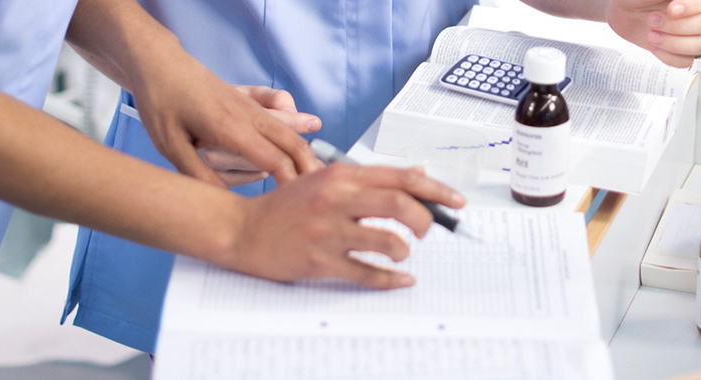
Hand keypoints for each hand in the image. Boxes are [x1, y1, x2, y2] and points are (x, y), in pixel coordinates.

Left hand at [138, 76, 324, 186]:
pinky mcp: (249, 100)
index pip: (273, 161)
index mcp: (229, 129)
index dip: (291, 184)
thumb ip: (200, 176)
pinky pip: (279, 111)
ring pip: (289, 129)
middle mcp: (246, 116)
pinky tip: (301, 119)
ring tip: (317, 165)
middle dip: (310, 168)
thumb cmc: (162, 102)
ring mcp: (250, 106)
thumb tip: (223, 206)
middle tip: (324, 190)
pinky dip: (293, 119)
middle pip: (292, 144)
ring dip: (303, 147)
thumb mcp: (171, 146)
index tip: (301, 204)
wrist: (160, 64)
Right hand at [207, 164, 466, 288]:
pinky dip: (390, 279)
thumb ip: (368, 179)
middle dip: (425, 220)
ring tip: (401, 252)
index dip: (436, 189)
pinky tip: (401, 279)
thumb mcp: (325, 180)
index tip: (457, 201)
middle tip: (428, 231)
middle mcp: (337, 199)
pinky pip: (367, 272)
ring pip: (387, 240)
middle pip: (400, 204)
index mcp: (342, 176)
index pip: (400, 177)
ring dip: (404, 250)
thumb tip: (415, 173)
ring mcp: (328, 230)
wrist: (242, 229)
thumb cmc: (287, 207)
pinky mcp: (320, 259)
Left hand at [607, 0, 700, 67]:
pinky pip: (687, 61)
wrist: (623, 10)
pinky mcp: (683, 50)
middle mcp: (699, 11)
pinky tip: (654, 45)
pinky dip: (668, 56)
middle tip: (652, 19)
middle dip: (675, 26)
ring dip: (673, 43)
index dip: (692, 7)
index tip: (671, 9)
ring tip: (652, 34)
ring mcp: (693, 32)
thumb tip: (678, 2)